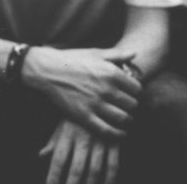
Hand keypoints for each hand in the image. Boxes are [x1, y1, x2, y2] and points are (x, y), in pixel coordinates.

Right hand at [25, 46, 141, 137]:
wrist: (49, 70)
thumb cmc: (74, 59)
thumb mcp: (97, 53)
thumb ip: (118, 55)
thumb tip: (135, 53)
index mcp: (113, 73)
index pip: (137, 88)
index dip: (137, 92)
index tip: (133, 94)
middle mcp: (107, 89)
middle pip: (132, 104)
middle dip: (133, 106)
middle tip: (129, 107)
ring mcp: (95, 104)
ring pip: (122, 118)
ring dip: (128, 120)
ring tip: (126, 119)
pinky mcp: (84, 116)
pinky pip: (106, 129)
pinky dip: (117, 134)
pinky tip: (121, 134)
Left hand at [40, 119, 120, 183]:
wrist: (105, 94)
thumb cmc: (80, 113)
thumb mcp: (64, 122)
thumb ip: (54, 141)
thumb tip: (41, 155)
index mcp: (68, 134)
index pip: (58, 161)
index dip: (53, 178)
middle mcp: (84, 139)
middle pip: (76, 169)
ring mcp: (101, 140)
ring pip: (95, 170)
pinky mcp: (115, 140)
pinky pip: (113, 163)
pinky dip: (110, 178)